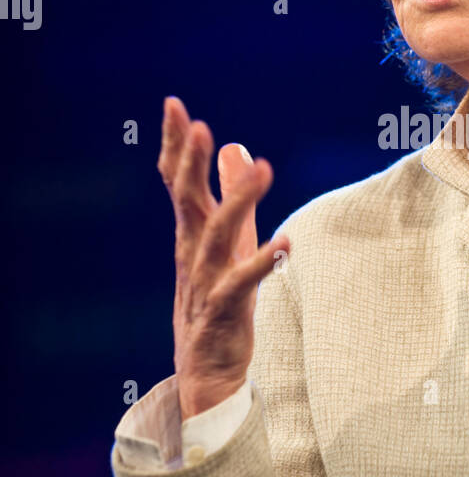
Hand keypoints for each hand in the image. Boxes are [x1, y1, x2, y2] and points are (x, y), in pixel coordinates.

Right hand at [158, 96, 289, 420]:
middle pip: (187, 202)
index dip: (175, 145)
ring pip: (216, 237)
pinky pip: (242, 284)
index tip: (173, 105)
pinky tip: (286, 243)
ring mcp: (205, 282)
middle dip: (190, 164)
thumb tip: (233, 147)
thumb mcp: (225, 241)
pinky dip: (264, 262)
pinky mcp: (224, 311)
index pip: (177, 182)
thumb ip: (229, 195)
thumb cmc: (215, 301)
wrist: (205, 372)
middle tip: (198, 127)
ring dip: (238, 203)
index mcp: (191, 233)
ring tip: (262, 171)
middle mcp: (192, 253)